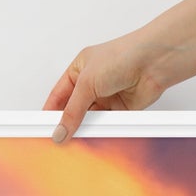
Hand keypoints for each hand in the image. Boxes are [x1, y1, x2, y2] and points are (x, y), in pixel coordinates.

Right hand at [43, 36, 166, 143]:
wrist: (152, 63)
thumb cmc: (122, 56)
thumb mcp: (87, 83)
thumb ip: (72, 110)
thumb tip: (60, 130)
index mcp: (79, 69)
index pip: (58, 95)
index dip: (50, 111)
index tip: (43, 128)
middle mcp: (91, 84)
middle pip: (73, 110)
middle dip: (66, 123)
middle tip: (58, 139)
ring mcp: (105, 97)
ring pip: (89, 120)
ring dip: (83, 129)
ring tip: (75, 139)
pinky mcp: (119, 111)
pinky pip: (105, 126)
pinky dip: (99, 132)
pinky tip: (93, 137)